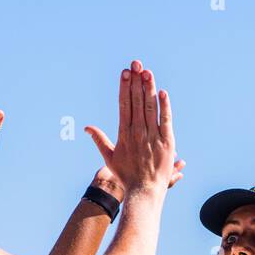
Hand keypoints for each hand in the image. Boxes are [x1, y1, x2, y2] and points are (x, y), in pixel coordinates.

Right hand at [84, 60, 175, 195]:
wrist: (144, 191)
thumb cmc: (126, 175)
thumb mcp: (109, 157)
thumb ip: (99, 139)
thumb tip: (87, 127)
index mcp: (124, 134)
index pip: (124, 105)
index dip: (125, 87)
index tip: (125, 72)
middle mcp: (138, 133)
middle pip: (136, 102)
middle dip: (136, 81)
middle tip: (136, 63)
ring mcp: (152, 137)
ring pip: (150, 108)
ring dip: (149, 89)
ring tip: (147, 72)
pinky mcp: (166, 142)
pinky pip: (165, 121)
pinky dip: (164, 107)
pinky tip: (162, 92)